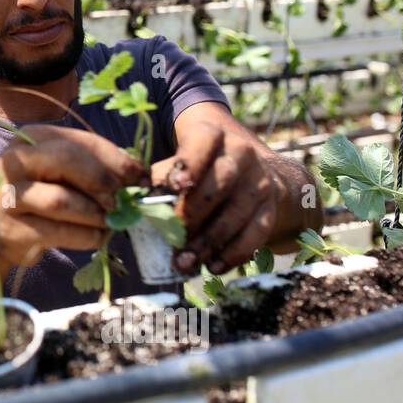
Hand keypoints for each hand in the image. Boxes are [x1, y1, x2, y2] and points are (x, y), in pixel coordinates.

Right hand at [0, 124, 147, 268]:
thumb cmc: (40, 195)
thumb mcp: (61, 171)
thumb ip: (94, 167)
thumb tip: (139, 175)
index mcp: (32, 137)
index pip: (80, 141)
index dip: (116, 159)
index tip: (141, 176)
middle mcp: (15, 160)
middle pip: (67, 160)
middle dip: (102, 180)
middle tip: (121, 199)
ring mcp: (9, 194)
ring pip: (62, 200)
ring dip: (95, 213)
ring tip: (110, 221)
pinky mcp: (13, 228)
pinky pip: (60, 232)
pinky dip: (87, 236)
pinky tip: (97, 237)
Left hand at [153, 121, 283, 274]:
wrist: (247, 171)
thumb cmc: (199, 168)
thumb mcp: (180, 162)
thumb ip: (159, 179)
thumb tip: (132, 205)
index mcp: (212, 135)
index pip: (202, 143)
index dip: (190, 164)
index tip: (176, 186)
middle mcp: (241, 153)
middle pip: (220, 182)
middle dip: (194, 214)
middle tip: (173, 240)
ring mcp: (259, 181)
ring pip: (237, 212)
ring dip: (209, 242)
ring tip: (186, 262)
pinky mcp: (270, 207)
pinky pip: (256, 233)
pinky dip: (233, 253)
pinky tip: (213, 266)